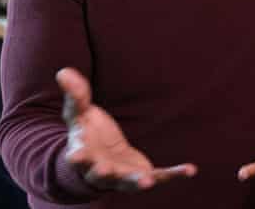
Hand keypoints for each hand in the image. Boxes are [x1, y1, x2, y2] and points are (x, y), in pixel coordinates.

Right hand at [57, 68, 196, 191]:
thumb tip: (63, 71)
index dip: (77, 156)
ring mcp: (122, 176)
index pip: (78, 155)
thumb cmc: (87, 134)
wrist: (99, 160)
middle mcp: (100, 170)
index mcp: (83, 153)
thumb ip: (75, 95)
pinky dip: (175, 174)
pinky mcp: (142, 175)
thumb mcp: (80, 114)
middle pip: (99, 174)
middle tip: (103, 169)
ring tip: (146, 182)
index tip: (75, 155)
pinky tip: (191, 170)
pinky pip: (160, 177)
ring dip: (137, 182)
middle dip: (101, 172)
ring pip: (128, 182)